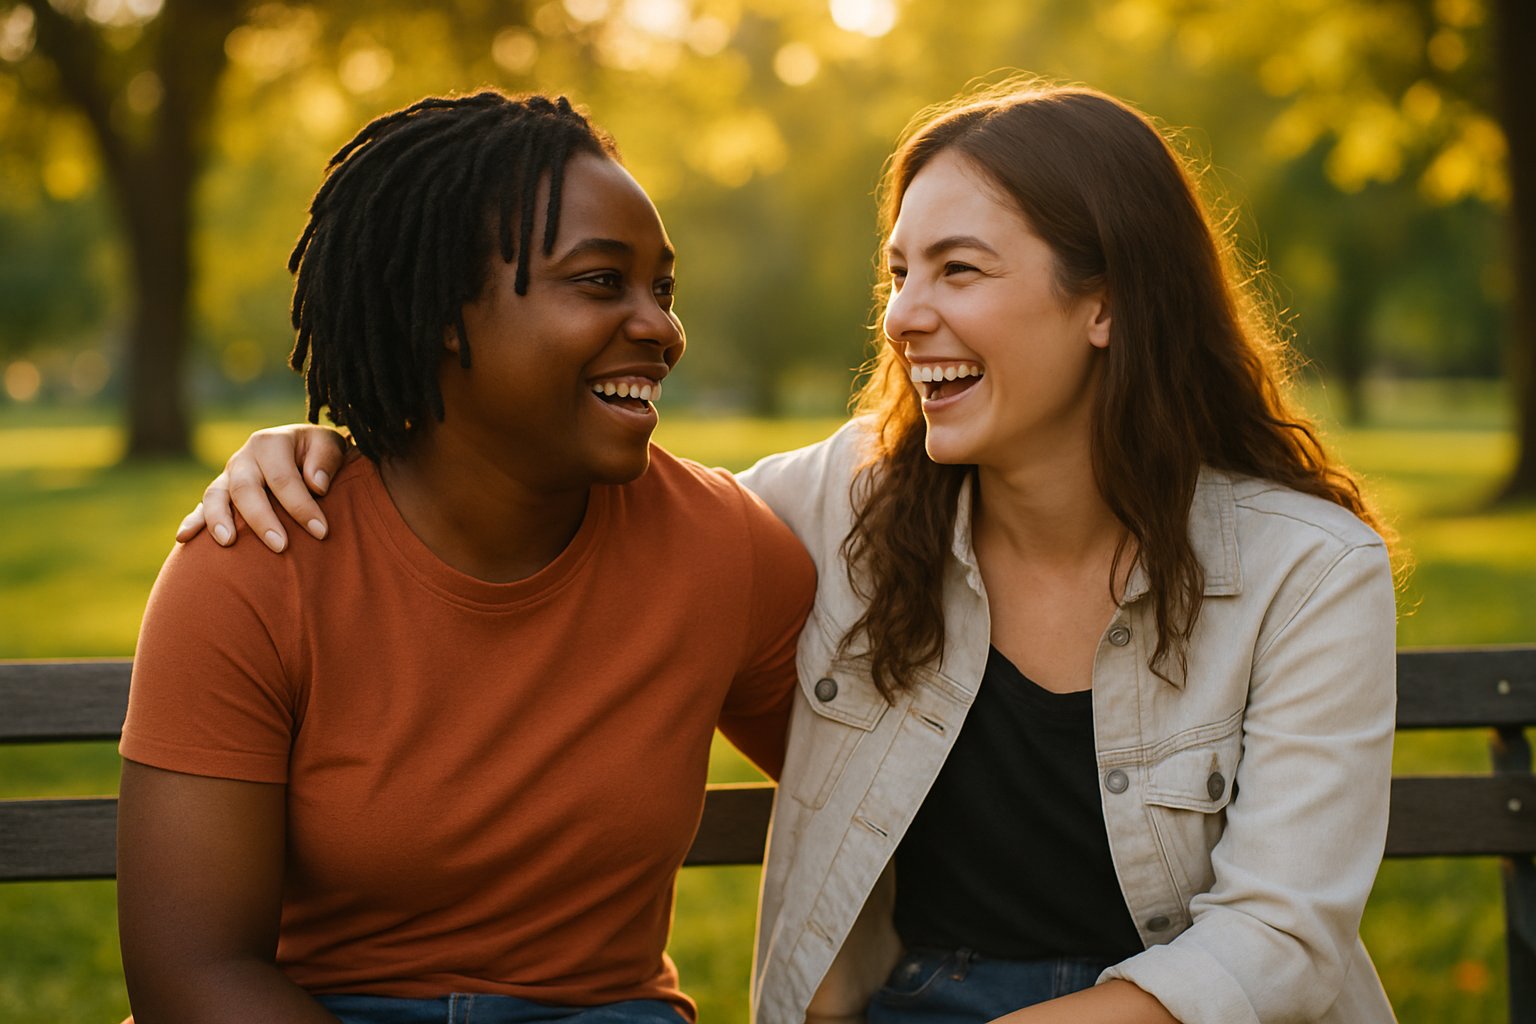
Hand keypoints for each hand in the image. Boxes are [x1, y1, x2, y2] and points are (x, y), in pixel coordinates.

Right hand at [176, 425, 349, 551]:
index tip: (321, 531)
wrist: (300, 451)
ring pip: (215, 496)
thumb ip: (326, 459)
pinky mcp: (220, 493)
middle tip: (281, 546)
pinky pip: (200, 507)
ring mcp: (228, 476)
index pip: (283, 478)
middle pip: (246, 489)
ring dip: (219, 519)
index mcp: (270, 443)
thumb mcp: (329, 445)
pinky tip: (184, 538)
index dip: (301, 506)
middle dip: (262, 519)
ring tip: (228, 542)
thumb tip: (316, 485)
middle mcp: (245, 458)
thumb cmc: (318, 454)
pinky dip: (192, 521)